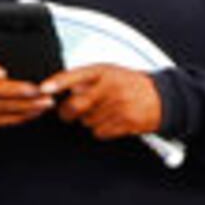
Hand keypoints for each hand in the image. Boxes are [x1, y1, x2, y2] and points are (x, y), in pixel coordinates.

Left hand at [48, 65, 164, 139]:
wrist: (161, 98)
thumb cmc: (132, 84)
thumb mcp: (110, 72)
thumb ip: (87, 79)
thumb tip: (61, 89)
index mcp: (104, 72)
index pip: (74, 75)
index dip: (57, 83)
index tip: (43, 89)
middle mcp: (110, 87)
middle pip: (75, 106)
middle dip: (67, 112)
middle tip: (69, 112)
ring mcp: (118, 106)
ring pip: (86, 121)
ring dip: (89, 120)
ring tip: (104, 112)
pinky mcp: (124, 122)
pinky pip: (99, 132)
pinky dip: (101, 130)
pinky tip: (111, 120)